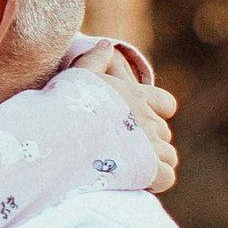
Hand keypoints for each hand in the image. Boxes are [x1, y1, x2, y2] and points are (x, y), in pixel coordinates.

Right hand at [73, 36, 177, 193]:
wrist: (58, 137)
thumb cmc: (62, 106)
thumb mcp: (76, 75)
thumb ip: (94, 60)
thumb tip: (107, 45)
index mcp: (135, 95)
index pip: (166, 105)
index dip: (156, 115)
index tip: (135, 124)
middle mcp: (148, 119)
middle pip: (164, 133)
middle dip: (149, 142)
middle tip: (122, 152)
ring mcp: (151, 145)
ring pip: (169, 156)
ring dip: (155, 162)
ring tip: (129, 168)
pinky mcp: (148, 169)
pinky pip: (167, 176)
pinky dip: (156, 180)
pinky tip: (136, 182)